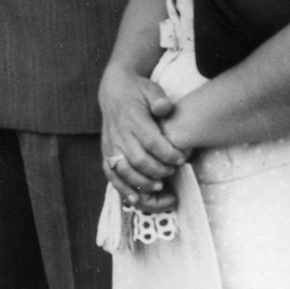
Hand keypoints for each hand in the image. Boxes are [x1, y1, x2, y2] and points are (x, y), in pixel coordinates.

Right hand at [99, 64, 183, 208]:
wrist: (113, 91)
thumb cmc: (138, 92)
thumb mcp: (151, 89)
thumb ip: (160, 99)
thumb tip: (165, 108)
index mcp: (132, 118)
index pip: (151, 141)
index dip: (169, 154)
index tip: (183, 158)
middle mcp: (118, 134)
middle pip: (139, 160)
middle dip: (160, 170)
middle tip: (173, 171)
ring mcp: (110, 146)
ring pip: (125, 171)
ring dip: (143, 183)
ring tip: (160, 186)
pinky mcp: (106, 154)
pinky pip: (111, 176)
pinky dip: (122, 189)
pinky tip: (136, 199)